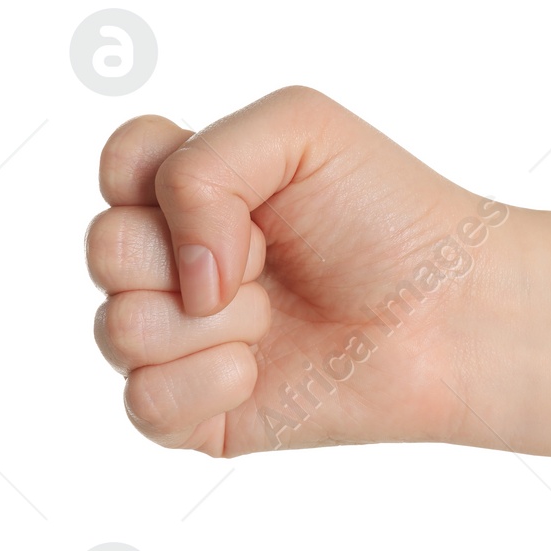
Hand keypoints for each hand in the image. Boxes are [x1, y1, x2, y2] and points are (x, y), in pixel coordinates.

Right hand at [86, 86, 513, 455]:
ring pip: (120, 332)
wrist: (445, 318)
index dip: (164, 181)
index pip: (116, 170)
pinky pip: (144, 404)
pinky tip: (258, 374)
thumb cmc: (387, 221)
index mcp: (189, 196)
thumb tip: (185, 278)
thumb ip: (202, 164)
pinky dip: (205, 384)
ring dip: (211, 324)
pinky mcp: (199, 419)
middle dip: (191, 255)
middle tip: (272, 265)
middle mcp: (175, 270)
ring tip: (276, 320)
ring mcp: (182, 348)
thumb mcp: (298, 131)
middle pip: (105, 253)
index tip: (250, 199)